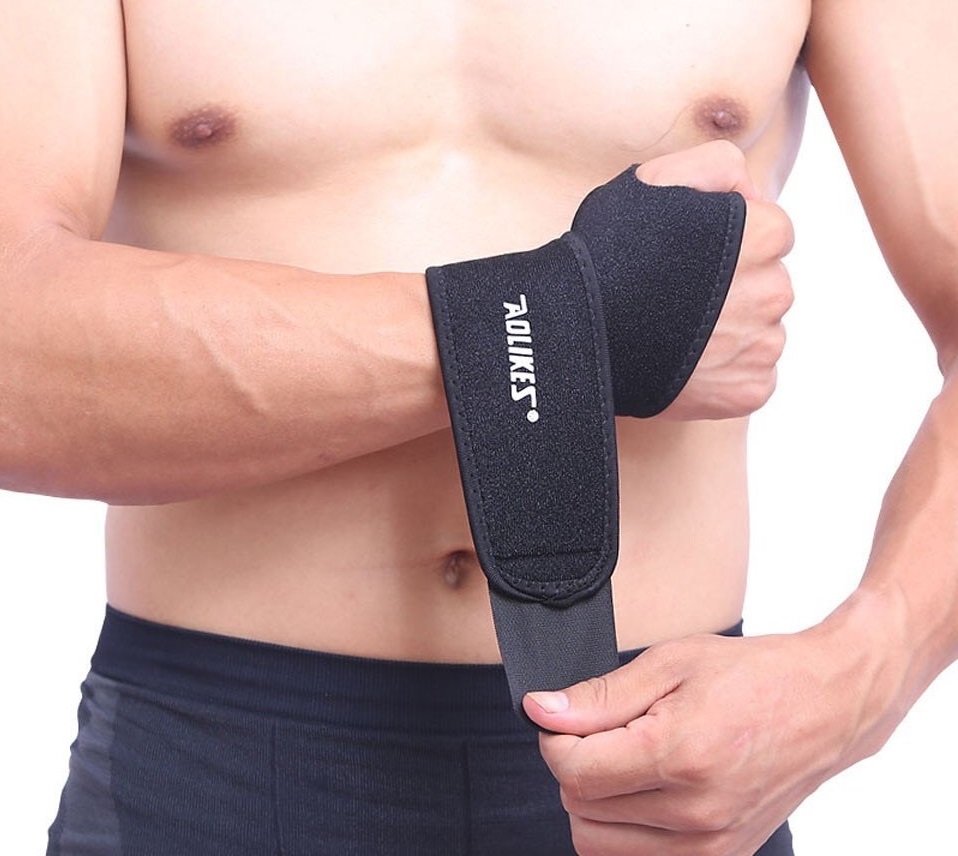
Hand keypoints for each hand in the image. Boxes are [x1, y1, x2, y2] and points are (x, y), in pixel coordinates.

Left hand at [523, 627, 889, 855]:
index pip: (574, 771)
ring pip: (599, 843)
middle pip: (580, 808)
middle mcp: (696, 813)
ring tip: (629, 758)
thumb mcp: (670, 663)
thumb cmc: (753, 676)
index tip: (565, 717)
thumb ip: (600, 696)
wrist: (826, 705)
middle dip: (576, 766)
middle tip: (605, 730)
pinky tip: (644, 789)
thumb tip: (541, 711)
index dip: (555, 739)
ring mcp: (712, 845)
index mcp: (680, 756)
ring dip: (597, 800)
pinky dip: (623, 829)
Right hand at [637, 142, 794, 420]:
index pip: (772, 233)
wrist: (579, 335)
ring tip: (678, 332)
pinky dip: (725, 374)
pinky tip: (688, 363)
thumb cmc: (611, 256)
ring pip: (760, 332)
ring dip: (730, 332)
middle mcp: (775, 290)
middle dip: (735, 288)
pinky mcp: (750, 390)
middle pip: (768, 285)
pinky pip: (752, 376)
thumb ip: (716, 164)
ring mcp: (764, 345)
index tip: (692, 259)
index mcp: (765, 235)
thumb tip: (754, 192)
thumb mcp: (654, 182)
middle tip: (680, 298)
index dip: (731, 243)